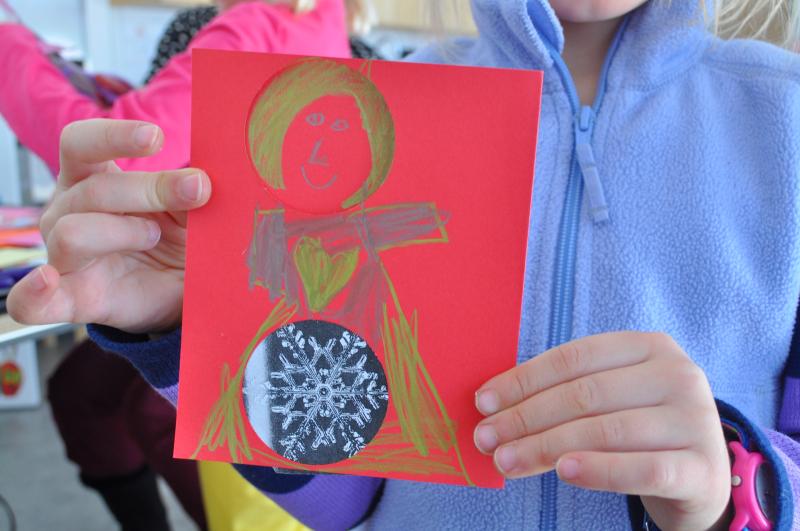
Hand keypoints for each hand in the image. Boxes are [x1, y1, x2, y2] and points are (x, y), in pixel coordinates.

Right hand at [8, 119, 210, 332]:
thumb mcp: (190, 207)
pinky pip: (33, 302)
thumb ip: (191, 189)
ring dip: (123, 232)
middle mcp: (67, 212)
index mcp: (90, 177)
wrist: (181, 288)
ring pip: (72, 233)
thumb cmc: (178, 234)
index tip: (156, 138)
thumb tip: (205, 179)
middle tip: (196, 191)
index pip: (79, 143)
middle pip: (92, 190)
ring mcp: (64, 257)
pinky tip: (48, 281)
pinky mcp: (73, 300)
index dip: (113, 136)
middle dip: (149, 189)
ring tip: (154, 238)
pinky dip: (34, 293)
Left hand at [474, 332, 730, 530]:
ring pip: (606, 431)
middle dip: (526, 418)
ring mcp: (696, 420)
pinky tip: (564, 472)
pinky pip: (644, 469)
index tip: (483, 402)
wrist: (699, 477)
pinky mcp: (703, 467)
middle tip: (486, 438)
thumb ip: (564, 393)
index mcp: (648, 346)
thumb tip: (492, 405)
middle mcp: (678, 375)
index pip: (574, 359)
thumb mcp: (610, 398)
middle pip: (584, 395)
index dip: (523, 380)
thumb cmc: (638, 430)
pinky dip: (600, 470)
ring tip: (507, 461)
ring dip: (546, 447)